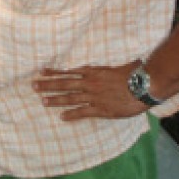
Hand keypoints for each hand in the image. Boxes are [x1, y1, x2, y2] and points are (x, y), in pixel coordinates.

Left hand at [32, 61, 148, 120]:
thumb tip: (99, 61)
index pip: (69, 71)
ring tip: (42, 101)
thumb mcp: (116, 63)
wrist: (145, 85)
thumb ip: (105, 65)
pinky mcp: (102, 109)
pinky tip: (62, 117)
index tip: (41, 71)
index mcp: (93, 71)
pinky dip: (72, 114)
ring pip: (70, 98)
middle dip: (48, 85)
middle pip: (64, 84)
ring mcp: (95, 96)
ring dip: (55, 100)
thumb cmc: (135, 72)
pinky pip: (84, 112)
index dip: (54, 72)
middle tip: (33, 86)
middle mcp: (90, 83)